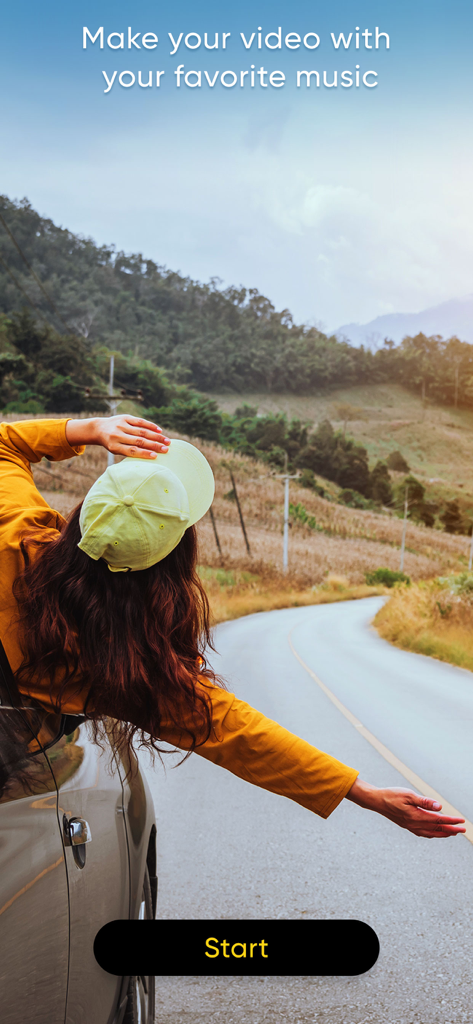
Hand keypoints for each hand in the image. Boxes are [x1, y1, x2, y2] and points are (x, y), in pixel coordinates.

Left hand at [66, 416, 170, 458]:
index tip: (156, 456)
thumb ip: (129, 451)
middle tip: (166, 449)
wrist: (99, 429)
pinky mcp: (125, 417)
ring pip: (142, 431)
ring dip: (156, 436)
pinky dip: (150, 425)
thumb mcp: (116, 450)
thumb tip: (150, 454)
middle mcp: (117, 435)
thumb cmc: (112, 443)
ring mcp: (121, 425)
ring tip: (166, 441)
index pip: (131, 451)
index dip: (144, 453)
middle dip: (154, 445)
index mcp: (114, 446)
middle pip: (139, 441)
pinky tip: (159, 430)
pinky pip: (140, 421)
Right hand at [346, 778, 465, 838]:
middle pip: (437, 829)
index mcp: (416, 816)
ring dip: (443, 834)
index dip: (451, 821)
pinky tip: (435, 832)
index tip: (461, 821)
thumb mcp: (408, 794)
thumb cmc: (391, 795)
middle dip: (451, 830)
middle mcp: (414, 824)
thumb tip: (439, 807)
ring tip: (453, 832)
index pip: (438, 820)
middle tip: (462, 830)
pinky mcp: (407, 826)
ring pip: (431, 834)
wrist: (376, 801)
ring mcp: (410, 827)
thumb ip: (424, 801)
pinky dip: (433, 834)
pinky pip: (423, 833)